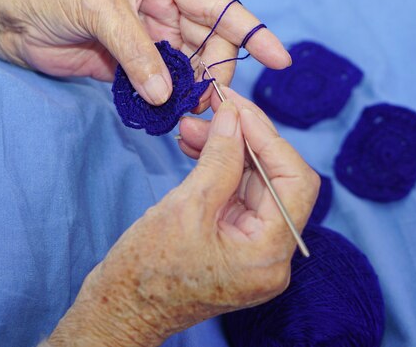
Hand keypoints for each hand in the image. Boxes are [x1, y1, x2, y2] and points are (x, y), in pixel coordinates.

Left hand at [0, 0, 290, 106]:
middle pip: (209, 42)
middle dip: (215, 71)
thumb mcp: (98, 8)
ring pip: (188, 66)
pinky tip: (171, 112)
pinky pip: (163, 83)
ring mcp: (150, 36)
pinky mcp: (133, 63)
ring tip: (190, 111)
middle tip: (210, 103)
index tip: (279, 60)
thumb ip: (135, 50)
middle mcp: (164, 3)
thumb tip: (166, 93)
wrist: (13, 16)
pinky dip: (169, 99)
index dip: (252, 32)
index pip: (220, 5)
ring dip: (193, 89)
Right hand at [45, 88, 318, 345]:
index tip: (236, 108)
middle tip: (211, 110)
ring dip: (227, 151)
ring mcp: (253, 251)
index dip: (268, 138)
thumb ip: (218, 158)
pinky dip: (218, 171)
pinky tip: (196, 148)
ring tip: (192, 128)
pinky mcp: (234, 245)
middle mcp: (270, 255)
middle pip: (275, 181)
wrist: (121, 308)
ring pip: (253, 185)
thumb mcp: (185, 206)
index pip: (294, 181)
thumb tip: (235, 116)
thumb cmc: (146, 270)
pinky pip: (236, 198)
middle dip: (243, 140)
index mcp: (268, 254)